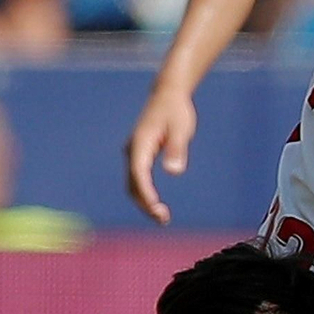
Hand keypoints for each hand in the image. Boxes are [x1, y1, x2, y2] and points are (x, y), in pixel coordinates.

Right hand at [126, 85, 197, 223]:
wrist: (168, 95)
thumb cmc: (176, 110)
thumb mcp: (181, 127)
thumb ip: (177, 149)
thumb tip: (174, 171)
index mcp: (141, 142)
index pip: (139, 172)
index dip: (145, 192)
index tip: (156, 207)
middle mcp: (132, 150)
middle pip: (132, 183)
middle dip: (144, 203)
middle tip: (163, 219)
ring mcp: (133, 153)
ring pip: (133, 184)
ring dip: (144, 202)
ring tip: (162, 217)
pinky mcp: (139, 155)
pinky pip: (137, 179)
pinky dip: (144, 194)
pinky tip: (157, 204)